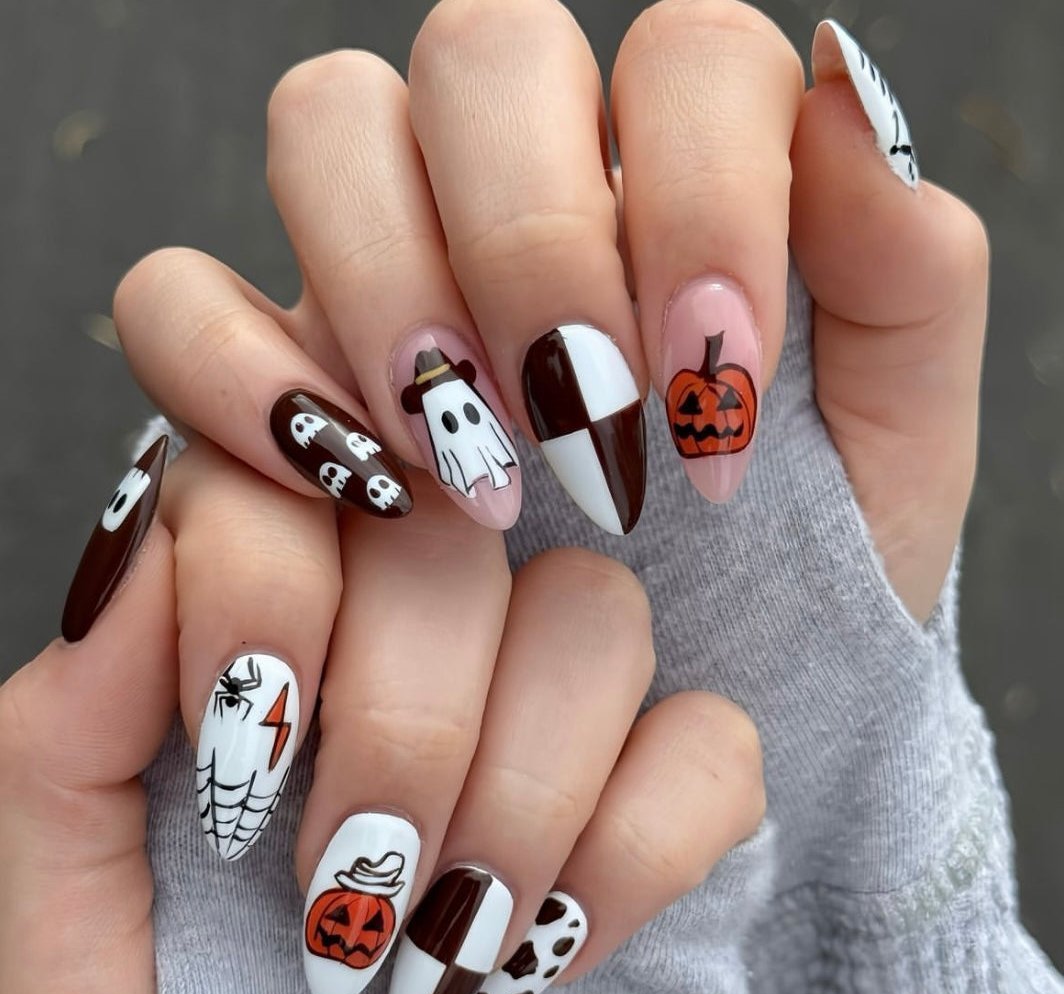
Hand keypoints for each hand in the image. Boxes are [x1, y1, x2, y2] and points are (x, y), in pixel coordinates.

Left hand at [0, 433, 764, 993]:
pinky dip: (632, 854)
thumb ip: (73, 710)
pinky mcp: (660, 795)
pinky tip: (540, 952)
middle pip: (455, 536)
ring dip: (515, 791)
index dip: (270, 574)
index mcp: (272, 620)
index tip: (248, 746)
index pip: (292, 455)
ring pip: (598, 614)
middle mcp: (419, 634)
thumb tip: (153, 545)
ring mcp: (552, 709)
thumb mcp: (58, 884)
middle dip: (404, 715)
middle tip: (342, 876)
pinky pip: (712, 746)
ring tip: (442, 936)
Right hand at [114, 2, 984, 623]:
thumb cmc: (807, 570)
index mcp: (683, 175)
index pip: (683, 56)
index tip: (709, 392)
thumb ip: (904, 272)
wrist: (704, 693)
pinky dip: (235, 371)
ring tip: (474, 475)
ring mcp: (391, 267)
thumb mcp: (893, 444)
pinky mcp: (282, 373)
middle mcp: (524, 189)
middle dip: (532, 238)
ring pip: (329, 125)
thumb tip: (848, 91)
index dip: (697, 198)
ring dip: (395, 291)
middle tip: (583, 423)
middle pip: (483, 51)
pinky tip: (350, 484)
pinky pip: (182, 298)